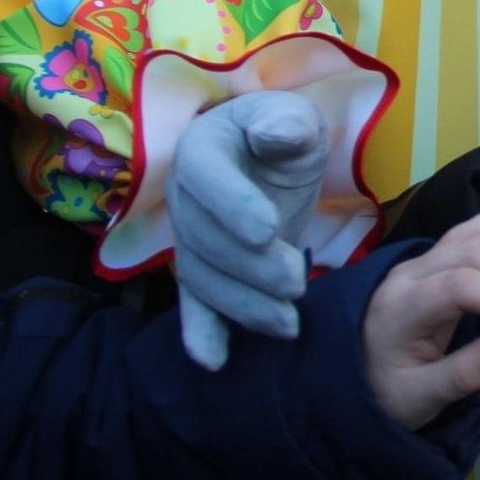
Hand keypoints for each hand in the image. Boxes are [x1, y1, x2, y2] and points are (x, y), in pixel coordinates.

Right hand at [169, 90, 329, 370]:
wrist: (264, 160)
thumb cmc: (281, 134)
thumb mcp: (293, 117)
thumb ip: (286, 123)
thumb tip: (277, 133)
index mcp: (201, 148)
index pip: (208, 177)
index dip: (235, 204)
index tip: (269, 230)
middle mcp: (183, 196)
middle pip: (207, 239)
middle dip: (252, 267)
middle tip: (297, 281)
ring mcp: (187, 238)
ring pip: (204, 279)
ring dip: (243, 305)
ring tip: (288, 323)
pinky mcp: (201, 270)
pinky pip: (193, 304)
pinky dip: (201, 333)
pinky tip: (214, 361)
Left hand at [362, 215, 479, 430]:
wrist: (353, 375)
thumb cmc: (387, 390)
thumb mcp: (419, 399)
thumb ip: (464, 374)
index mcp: (399, 310)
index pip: (459, 285)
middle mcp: (408, 274)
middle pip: (471, 250)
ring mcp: (422, 259)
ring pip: (476, 231)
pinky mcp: (437, 257)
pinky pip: (477, 232)